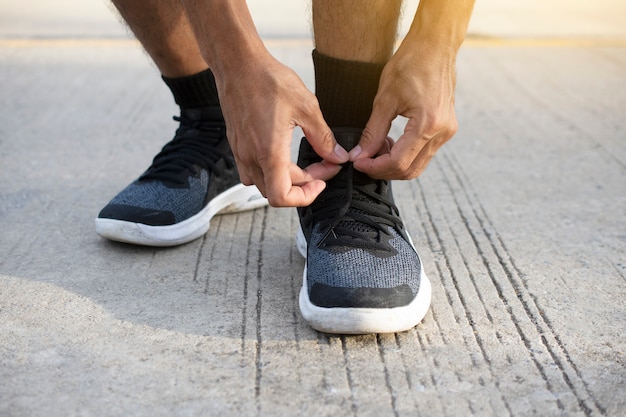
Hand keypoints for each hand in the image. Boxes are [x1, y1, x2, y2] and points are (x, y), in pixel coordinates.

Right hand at [217, 53, 348, 206]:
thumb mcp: (306, 107)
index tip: (322, 181)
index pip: (281, 197)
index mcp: (269, 152)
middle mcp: (250, 157)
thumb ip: (323, 138)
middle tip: (325, 164)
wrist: (238, 63)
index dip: (305, 197)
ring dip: (286, 180)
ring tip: (305, 163)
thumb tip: (337, 157)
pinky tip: (283, 154)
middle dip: (304, 184)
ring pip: (264, 184)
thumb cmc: (268, 80)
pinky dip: (271, 171)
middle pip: (276, 191)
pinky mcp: (236, 144)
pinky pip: (252, 171)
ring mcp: (240, 152)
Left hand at [349, 39, 458, 179]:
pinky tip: (390, 142)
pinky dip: (405, 154)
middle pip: (410, 170)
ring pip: (418, 165)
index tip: (357, 162)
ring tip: (375, 148)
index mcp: (427, 125)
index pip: (398, 162)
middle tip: (363, 159)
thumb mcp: (385, 98)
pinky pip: (424, 153)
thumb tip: (360, 155)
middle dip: (383, 170)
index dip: (374, 167)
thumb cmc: (410, 64)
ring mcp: (447, 131)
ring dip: (394, 163)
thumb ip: (373, 132)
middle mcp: (442, 132)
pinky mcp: (446, 128)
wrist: (435, 45)